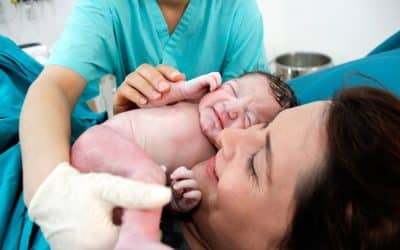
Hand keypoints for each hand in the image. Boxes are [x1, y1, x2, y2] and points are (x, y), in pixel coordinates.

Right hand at [28, 162, 170, 248]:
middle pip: (124, 242)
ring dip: (118, 230)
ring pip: (114, 242)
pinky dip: (107, 233)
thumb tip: (165, 195)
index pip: (137, 238)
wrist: (46, 193)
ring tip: (115, 213)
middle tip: (125, 209)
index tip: (140, 210)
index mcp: (104, 243)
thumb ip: (137, 193)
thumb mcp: (108, 187)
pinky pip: (101, 243)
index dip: (142, 223)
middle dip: (130, 227)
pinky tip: (106, 219)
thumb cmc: (78, 189)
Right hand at [114, 64, 184, 113]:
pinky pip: (126, 90)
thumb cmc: (154, 111)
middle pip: (146, 69)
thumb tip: (185, 82)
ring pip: (135, 78)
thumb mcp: (168, 102)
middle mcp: (140, 76)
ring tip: (157, 98)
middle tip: (166, 89)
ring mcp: (129, 83)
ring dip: (147, 86)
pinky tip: (144, 103)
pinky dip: (135, 95)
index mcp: (153, 76)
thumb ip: (176, 92)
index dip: (169, 71)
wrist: (135, 125)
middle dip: (157, 78)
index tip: (179, 78)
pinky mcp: (120, 93)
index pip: (161, 68)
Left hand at [169, 166, 201, 212]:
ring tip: (175, 187)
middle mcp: (191, 181)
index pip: (184, 169)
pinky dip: (191, 193)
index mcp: (184, 177)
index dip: (178, 171)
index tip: (171, 177)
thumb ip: (167, 178)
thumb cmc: (173, 193)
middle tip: (172, 179)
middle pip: (191, 174)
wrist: (176, 206)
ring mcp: (195, 189)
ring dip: (184, 184)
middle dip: (182, 174)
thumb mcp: (169, 185)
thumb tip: (164, 168)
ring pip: (194, 183)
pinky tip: (184, 195)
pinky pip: (198, 194)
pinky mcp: (196, 198)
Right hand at [180, 72, 221, 100]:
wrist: (183, 93)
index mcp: (209, 82)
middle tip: (216, 91)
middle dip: (219, 84)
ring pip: (216, 75)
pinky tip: (210, 90)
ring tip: (213, 90)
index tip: (217, 94)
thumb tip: (219, 103)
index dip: (220, 86)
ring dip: (217, 83)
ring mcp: (204, 78)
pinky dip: (213, 84)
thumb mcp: (205, 98)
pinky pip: (211, 79)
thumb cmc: (193, 97)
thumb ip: (212, 97)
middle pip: (218, 75)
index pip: (219, 80)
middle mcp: (207, 78)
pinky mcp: (201, 79)